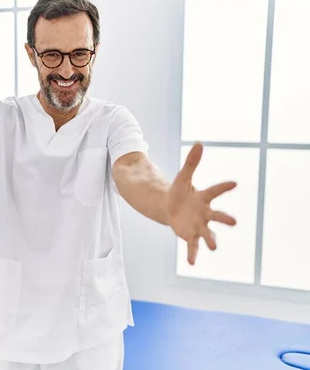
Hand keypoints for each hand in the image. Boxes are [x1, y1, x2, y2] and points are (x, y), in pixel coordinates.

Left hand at [167, 143, 236, 264]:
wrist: (171, 207)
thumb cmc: (180, 192)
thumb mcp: (182, 177)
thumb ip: (191, 162)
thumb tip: (199, 143)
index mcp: (204, 197)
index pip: (215, 190)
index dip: (224, 186)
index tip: (235, 183)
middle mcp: (205, 213)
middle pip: (217, 216)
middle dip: (225, 219)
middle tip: (235, 222)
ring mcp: (198, 226)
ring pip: (207, 234)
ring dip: (211, 241)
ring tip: (214, 248)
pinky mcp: (189, 235)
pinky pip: (192, 246)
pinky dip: (193, 254)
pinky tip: (192, 264)